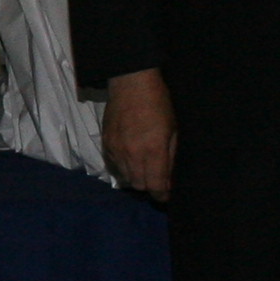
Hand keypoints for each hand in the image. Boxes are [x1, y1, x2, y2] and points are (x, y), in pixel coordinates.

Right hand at [101, 69, 175, 203]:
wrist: (131, 84)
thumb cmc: (159, 104)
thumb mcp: (173, 130)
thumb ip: (171, 157)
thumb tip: (169, 178)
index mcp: (153, 151)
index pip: (155, 186)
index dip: (162, 195)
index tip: (166, 195)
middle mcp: (132, 154)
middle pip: (139, 185)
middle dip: (149, 186)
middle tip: (157, 180)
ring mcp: (116, 150)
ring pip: (125, 177)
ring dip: (136, 177)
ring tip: (143, 168)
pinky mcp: (106, 144)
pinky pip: (114, 165)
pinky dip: (123, 167)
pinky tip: (130, 158)